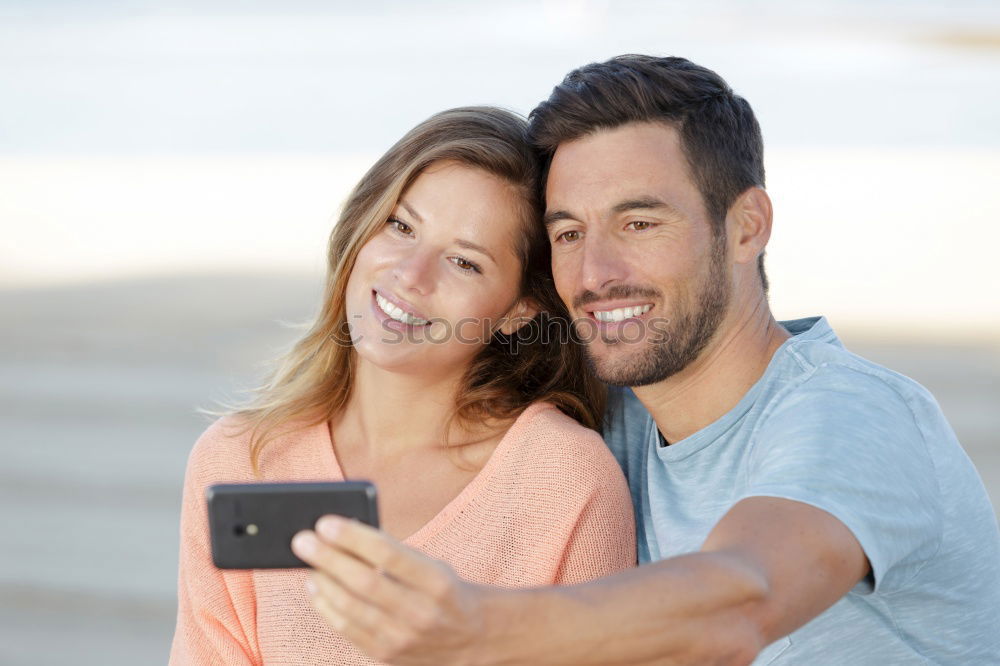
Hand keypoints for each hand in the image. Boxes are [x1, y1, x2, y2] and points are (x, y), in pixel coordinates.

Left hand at [291, 516, 492, 664]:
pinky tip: (316, 589)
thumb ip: (396, 553)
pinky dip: (327, 607)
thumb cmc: (445, 591)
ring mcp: (403, 638)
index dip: (354, 537)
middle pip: (364, 582)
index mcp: (437, 582)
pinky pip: (348, 631)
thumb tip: (347, 534)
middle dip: (328, 558)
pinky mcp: (387, 655)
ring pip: (351, 608)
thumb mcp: (433, 566)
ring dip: (323, 582)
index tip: (326, 523)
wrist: (473, 638)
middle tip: (303, 540)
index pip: (389, 554)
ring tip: (307, 563)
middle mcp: (421, 613)